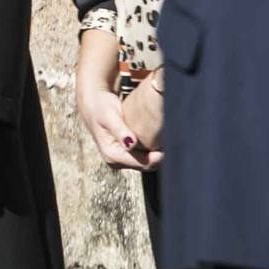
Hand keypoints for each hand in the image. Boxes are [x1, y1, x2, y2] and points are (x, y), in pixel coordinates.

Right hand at [74, 26, 158, 170]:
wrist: (93, 102)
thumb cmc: (101, 106)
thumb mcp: (109, 116)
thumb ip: (120, 130)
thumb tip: (130, 144)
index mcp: (111, 155)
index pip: (141, 164)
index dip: (157, 158)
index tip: (170, 145)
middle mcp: (115, 160)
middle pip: (145, 166)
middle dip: (159, 157)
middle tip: (174, 141)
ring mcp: (121, 158)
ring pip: (146, 162)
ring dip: (157, 154)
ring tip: (169, 140)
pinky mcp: (126, 154)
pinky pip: (144, 157)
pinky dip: (152, 150)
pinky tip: (160, 140)